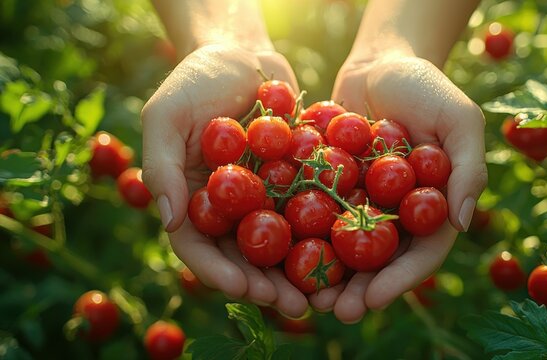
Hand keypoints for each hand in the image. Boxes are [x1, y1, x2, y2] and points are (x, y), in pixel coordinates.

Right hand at [140, 44, 308, 317]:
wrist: (244, 54)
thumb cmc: (196, 79)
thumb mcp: (167, 114)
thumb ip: (162, 165)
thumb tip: (169, 220)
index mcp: (192, 198)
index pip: (199, 245)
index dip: (219, 272)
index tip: (245, 289)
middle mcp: (229, 205)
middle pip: (244, 254)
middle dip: (266, 284)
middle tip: (293, 306)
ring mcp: (264, 196)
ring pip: (281, 242)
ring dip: (299, 271)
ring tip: (322, 294)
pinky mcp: (296, 180)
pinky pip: (310, 210)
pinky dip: (325, 232)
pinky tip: (347, 250)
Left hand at [308, 55, 486, 322]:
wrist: (379, 62)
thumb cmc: (426, 87)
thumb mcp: (458, 119)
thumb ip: (467, 168)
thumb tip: (464, 222)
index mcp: (428, 207)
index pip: (419, 253)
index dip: (399, 280)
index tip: (374, 299)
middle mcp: (393, 213)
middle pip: (377, 260)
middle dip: (358, 289)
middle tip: (336, 311)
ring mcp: (358, 202)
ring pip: (341, 247)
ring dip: (325, 274)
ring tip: (304, 297)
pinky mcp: (327, 186)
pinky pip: (312, 214)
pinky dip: (298, 236)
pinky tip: (278, 254)